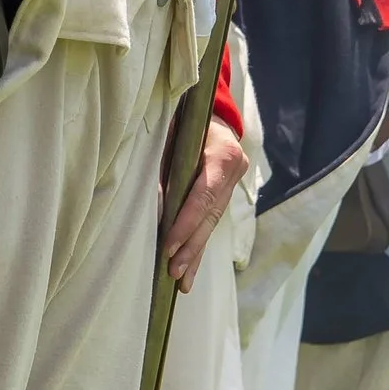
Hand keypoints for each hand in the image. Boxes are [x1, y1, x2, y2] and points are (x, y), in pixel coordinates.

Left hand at [162, 115, 249, 290]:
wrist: (211, 108)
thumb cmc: (186, 118)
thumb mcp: (174, 133)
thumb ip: (166, 165)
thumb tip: (153, 204)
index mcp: (224, 153)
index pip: (205, 195)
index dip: (186, 222)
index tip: (168, 245)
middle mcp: (234, 171)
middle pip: (211, 216)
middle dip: (191, 246)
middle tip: (173, 271)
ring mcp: (233, 184)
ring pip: (212, 224)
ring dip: (194, 253)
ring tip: (181, 281)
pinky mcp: (226, 194)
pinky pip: (211, 222)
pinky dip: (197, 245)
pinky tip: (189, 271)